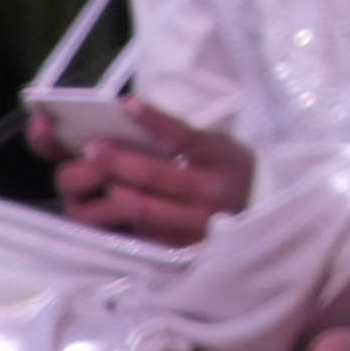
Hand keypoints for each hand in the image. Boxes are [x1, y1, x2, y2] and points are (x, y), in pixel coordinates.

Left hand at [57, 97, 255, 248]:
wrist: (259, 210)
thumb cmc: (229, 170)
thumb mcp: (218, 145)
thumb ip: (185, 141)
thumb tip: (133, 125)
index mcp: (220, 159)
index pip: (183, 136)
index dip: (154, 120)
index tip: (127, 104)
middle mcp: (210, 191)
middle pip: (154, 175)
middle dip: (116, 161)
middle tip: (93, 147)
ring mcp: (196, 222)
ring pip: (142, 208)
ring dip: (110, 191)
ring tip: (90, 179)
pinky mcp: (183, 246)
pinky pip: (143, 231)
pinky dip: (119, 217)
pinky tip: (102, 205)